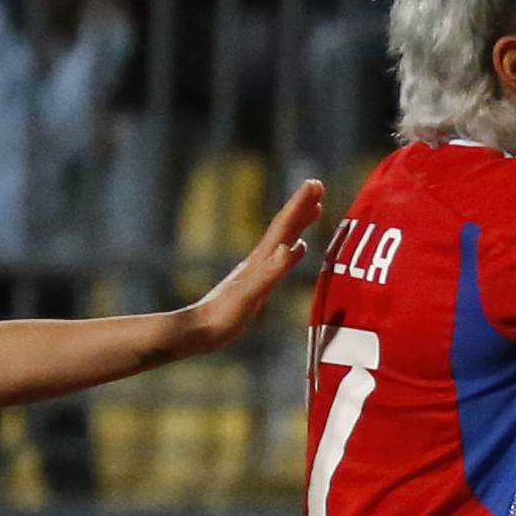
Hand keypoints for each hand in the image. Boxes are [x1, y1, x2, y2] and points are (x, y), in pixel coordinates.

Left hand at [171, 177, 326, 355]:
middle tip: (318, 185)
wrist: (197, 331)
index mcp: (260, 261)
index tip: (315, 183)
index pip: (283, 227)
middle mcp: (259, 261)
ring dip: (298, 223)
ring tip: (314, 209)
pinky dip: (292, 250)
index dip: (299, 205)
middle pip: (283, 227)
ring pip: (282, 240)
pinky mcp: (255, 285)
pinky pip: (279, 260)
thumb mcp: (250, 296)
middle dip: (301, 206)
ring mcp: (256, 272)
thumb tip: (293, 247)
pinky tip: (296, 250)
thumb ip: (271, 272)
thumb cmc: (222, 318)